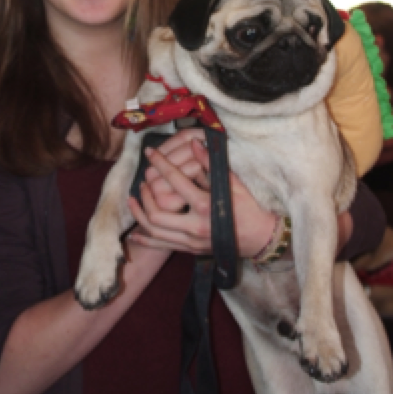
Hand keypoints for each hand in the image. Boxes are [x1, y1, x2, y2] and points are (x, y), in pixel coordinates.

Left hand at [127, 130, 276, 258]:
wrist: (258, 237)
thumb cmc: (248, 208)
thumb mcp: (232, 183)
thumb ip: (210, 163)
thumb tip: (194, 143)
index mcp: (205, 206)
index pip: (175, 181)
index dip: (160, 164)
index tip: (150, 153)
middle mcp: (194, 226)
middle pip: (156, 212)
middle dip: (144, 194)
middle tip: (143, 181)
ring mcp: (191, 241)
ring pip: (154, 231)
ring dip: (140, 214)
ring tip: (133, 199)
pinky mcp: (190, 250)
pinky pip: (161, 246)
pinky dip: (145, 239)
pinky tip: (133, 234)